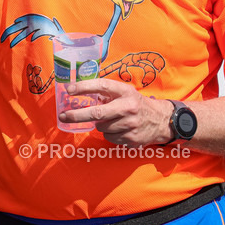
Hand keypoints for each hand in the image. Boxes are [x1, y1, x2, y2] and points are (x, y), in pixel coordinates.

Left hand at [58, 79, 173, 146]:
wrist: (161, 120)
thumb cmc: (135, 104)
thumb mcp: (124, 92)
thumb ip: (105, 92)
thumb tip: (77, 92)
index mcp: (125, 92)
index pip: (102, 85)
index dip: (84, 87)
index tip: (69, 90)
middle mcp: (128, 107)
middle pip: (97, 113)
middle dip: (76, 115)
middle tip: (63, 116)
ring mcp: (131, 125)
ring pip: (101, 127)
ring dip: (100, 125)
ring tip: (111, 120)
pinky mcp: (132, 139)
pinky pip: (109, 138)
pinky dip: (109, 134)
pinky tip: (119, 129)